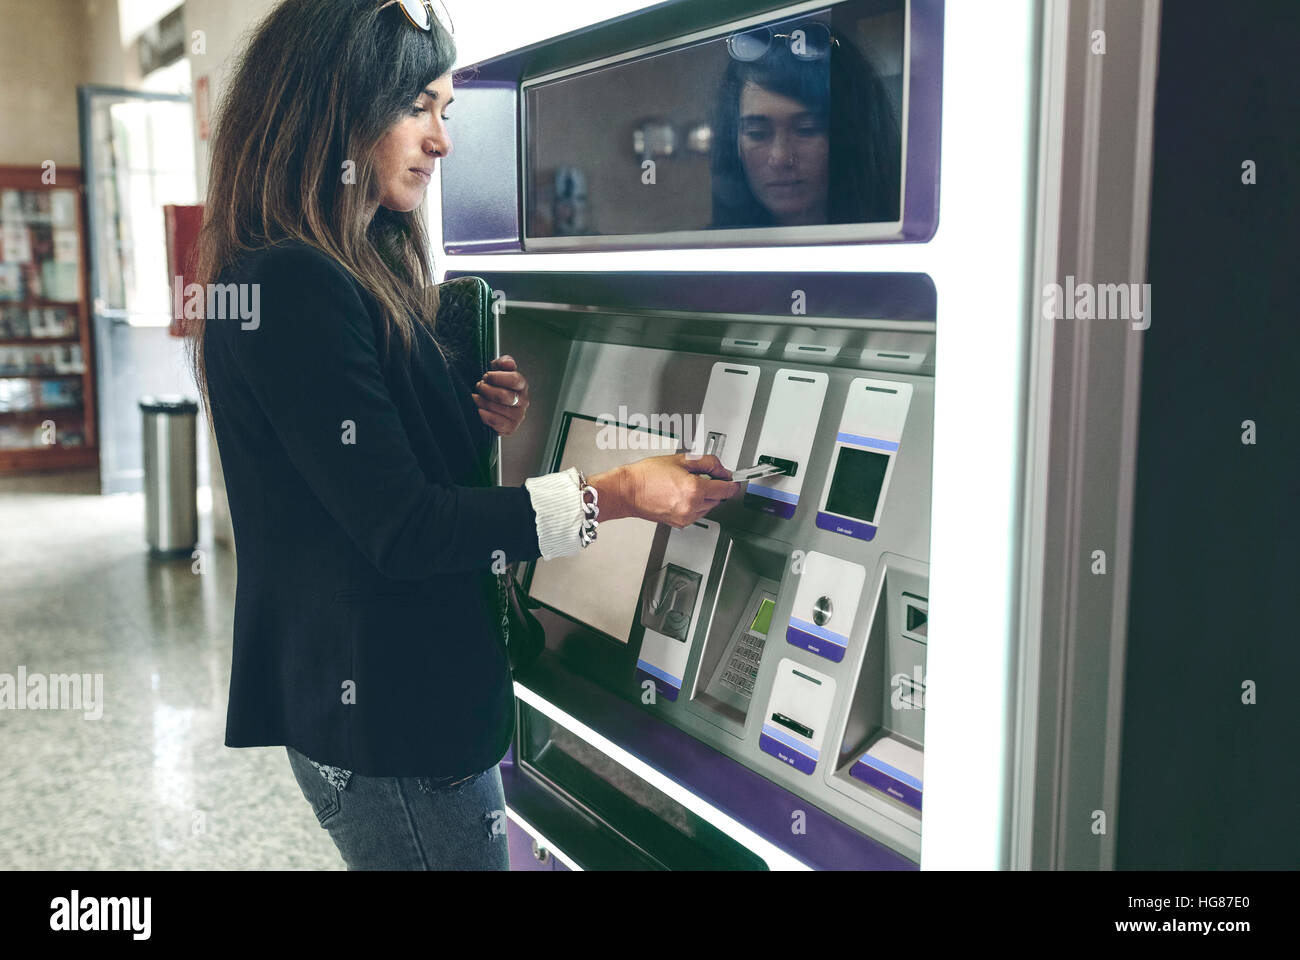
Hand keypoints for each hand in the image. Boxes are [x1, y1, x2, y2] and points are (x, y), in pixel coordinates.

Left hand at [471, 355, 528, 436]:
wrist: (490, 403)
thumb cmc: (495, 385)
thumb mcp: (498, 370)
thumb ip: (503, 363)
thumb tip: (509, 363)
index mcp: (522, 385)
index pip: (515, 380)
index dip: (497, 378)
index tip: (486, 376)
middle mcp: (523, 401)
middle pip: (504, 396)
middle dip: (487, 390)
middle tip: (479, 386)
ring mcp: (518, 416)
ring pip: (497, 409)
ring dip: (482, 402)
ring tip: (476, 397)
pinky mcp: (510, 428)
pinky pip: (496, 422)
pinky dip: (485, 416)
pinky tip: (479, 410)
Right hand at [591, 453, 741, 528]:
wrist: (628, 492)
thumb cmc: (646, 476)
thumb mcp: (680, 460)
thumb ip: (706, 462)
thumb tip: (721, 468)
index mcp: (694, 489)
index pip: (726, 489)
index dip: (732, 483)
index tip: (734, 480)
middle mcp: (692, 506)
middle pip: (719, 499)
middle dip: (716, 487)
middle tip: (705, 476)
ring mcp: (686, 517)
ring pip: (708, 507)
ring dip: (706, 497)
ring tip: (688, 485)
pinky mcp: (679, 523)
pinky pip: (696, 514)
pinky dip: (695, 505)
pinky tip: (681, 494)